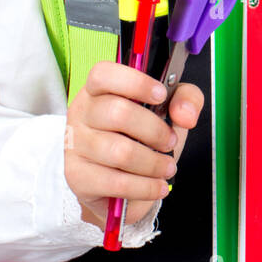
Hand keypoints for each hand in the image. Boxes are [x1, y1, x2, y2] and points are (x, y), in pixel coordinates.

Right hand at [64, 60, 203, 229]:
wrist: (119, 183)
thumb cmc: (141, 137)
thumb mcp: (168, 110)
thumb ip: (186, 98)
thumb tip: (185, 114)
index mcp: (99, 89)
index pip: (103, 74)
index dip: (135, 82)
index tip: (160, 95)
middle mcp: (81, 112)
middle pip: (118, 113)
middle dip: (155, 131)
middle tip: (169, 142)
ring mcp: (75, 145)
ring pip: (120, 152)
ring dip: (154, 163)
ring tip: (167, 167)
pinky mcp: (77, 176)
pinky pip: (116, 182)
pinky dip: (145, 187)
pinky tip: (157, 186)